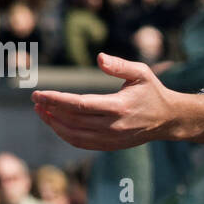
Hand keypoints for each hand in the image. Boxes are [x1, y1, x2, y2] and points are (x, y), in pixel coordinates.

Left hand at [32, 53, 203, 150]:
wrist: (168, 120)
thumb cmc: (153, 92)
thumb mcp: (141, 73)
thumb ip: (120, 65)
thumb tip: (99, 58)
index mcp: (119, 107)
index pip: (79, 105)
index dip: (56, 100)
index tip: (38, 94)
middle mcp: (113, 126)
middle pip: (72, 120)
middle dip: (50, 109)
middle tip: (35, 99)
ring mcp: (111, 139)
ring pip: (74, 135)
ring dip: (54, 124)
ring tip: (41, 111)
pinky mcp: (110, 145)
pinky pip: (82, 143)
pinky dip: (65, 135)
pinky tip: (56, 124)